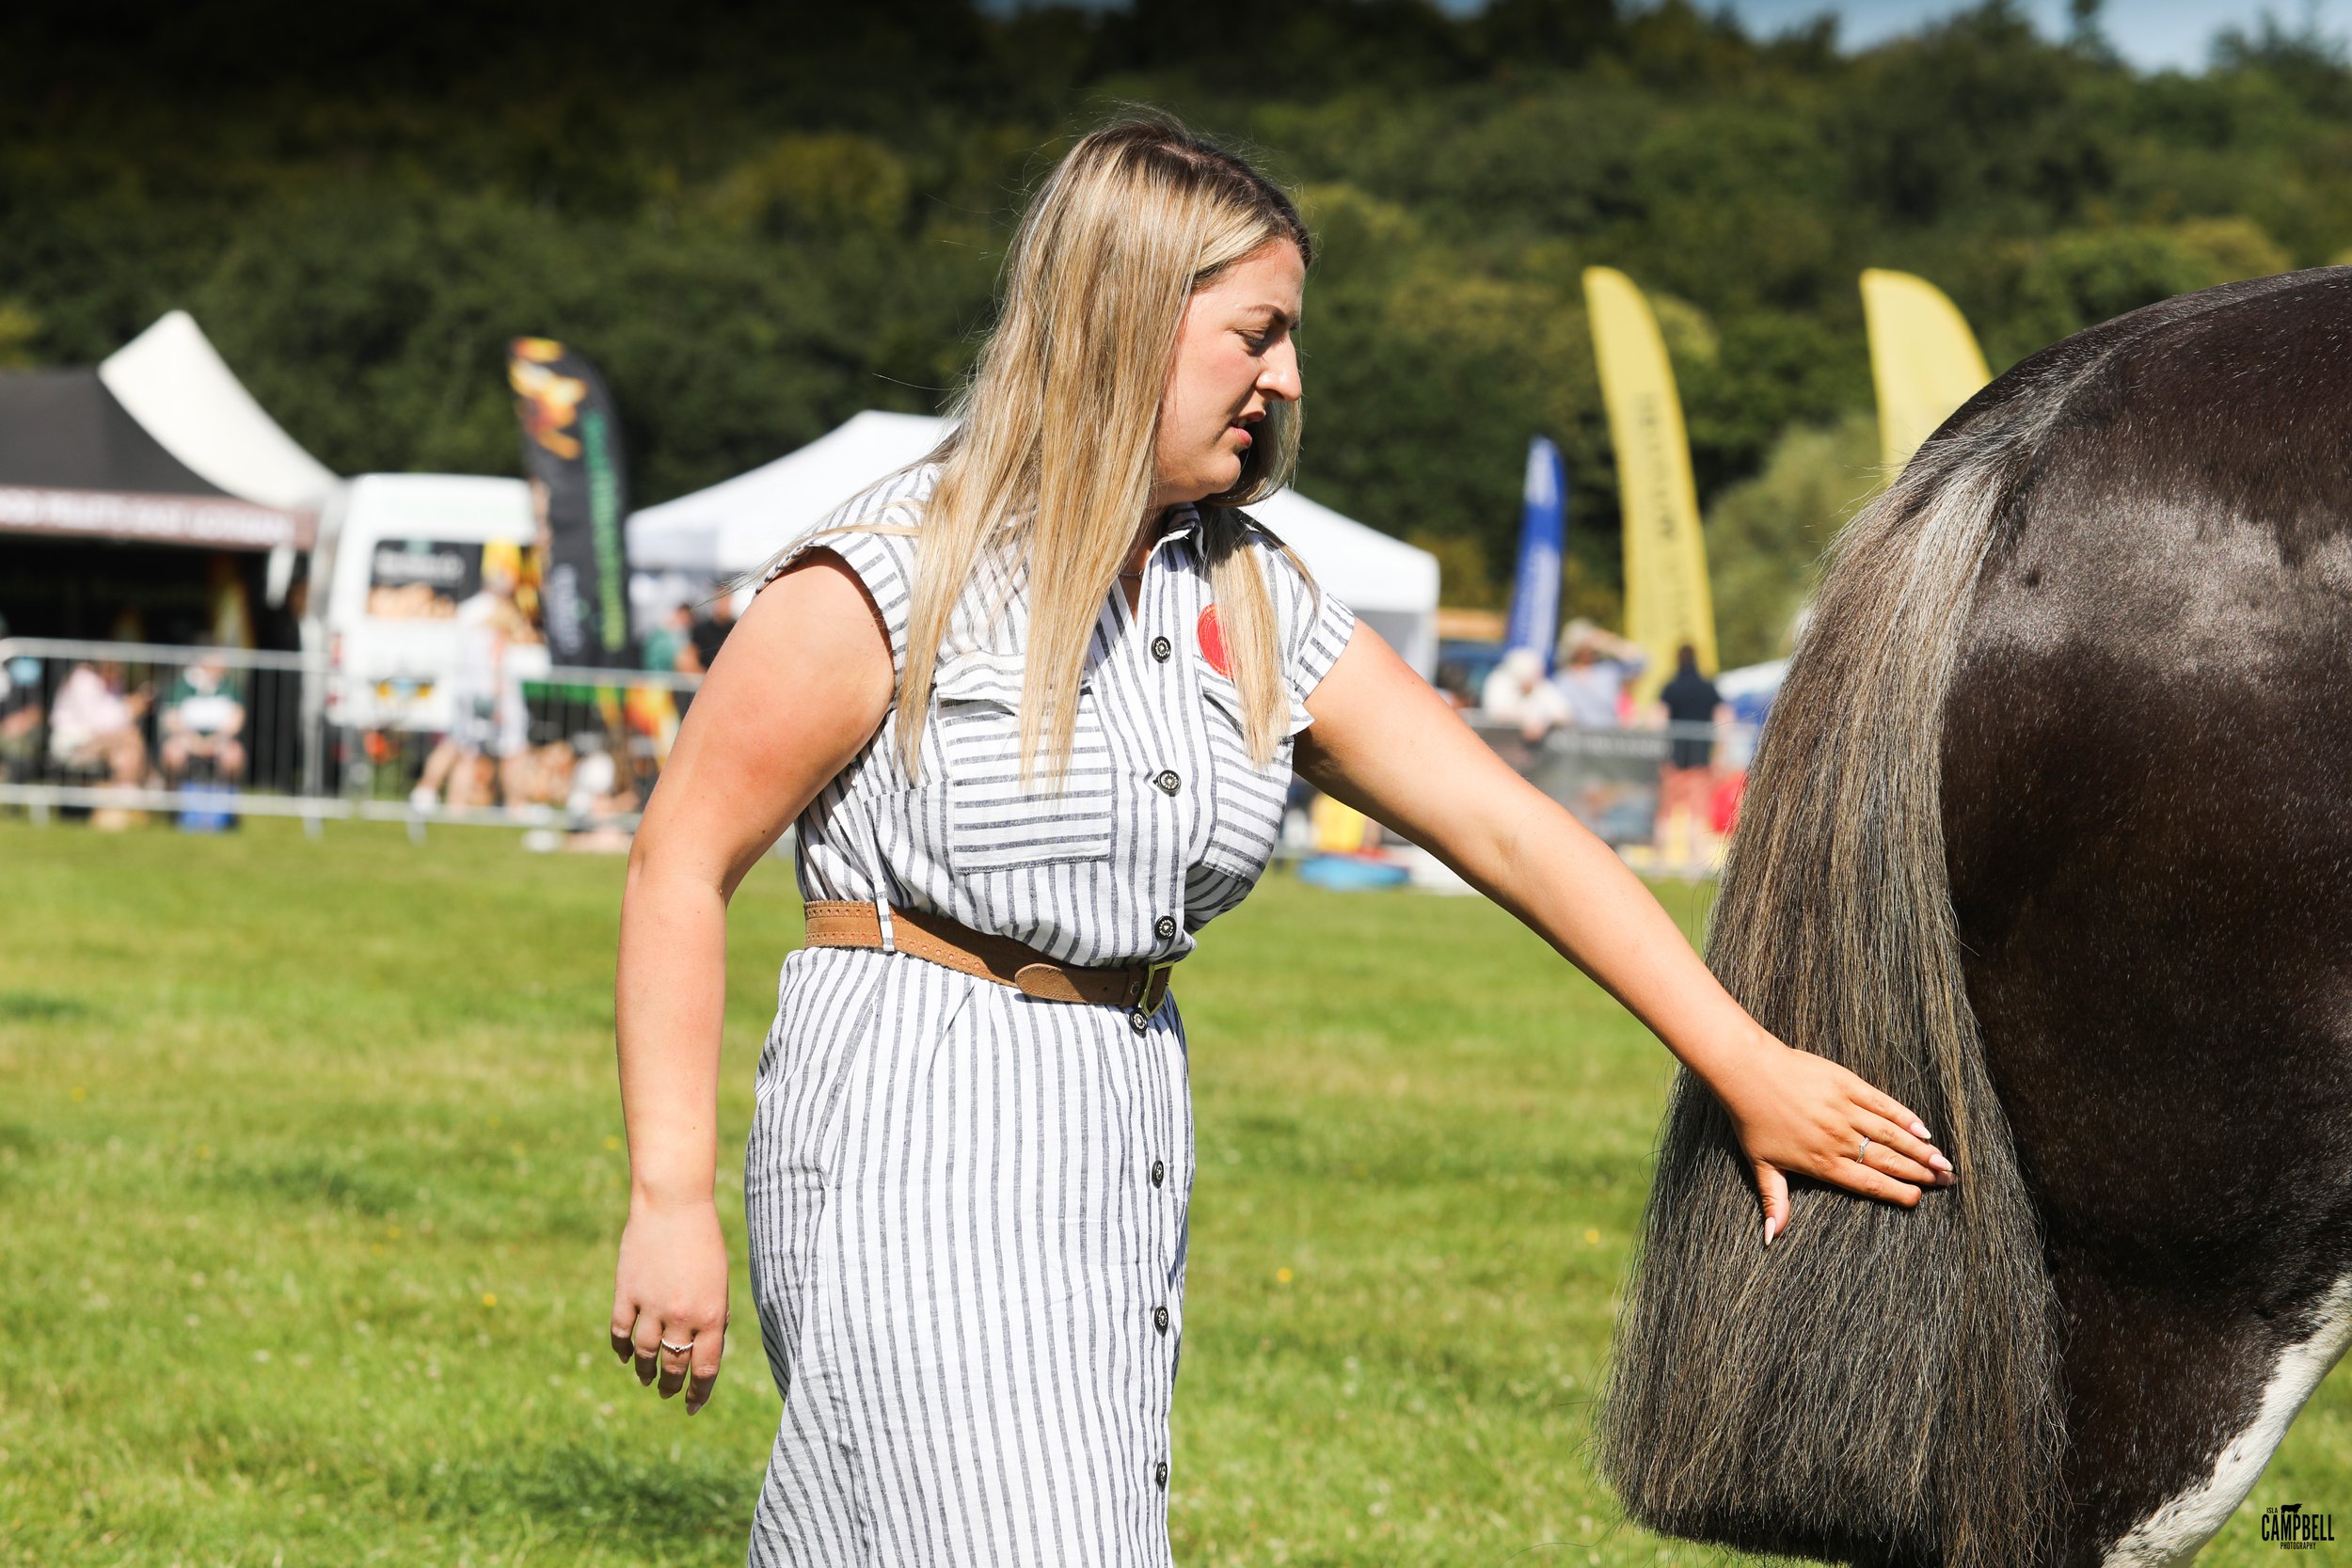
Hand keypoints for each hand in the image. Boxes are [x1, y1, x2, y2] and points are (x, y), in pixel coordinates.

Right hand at [609, 1196, 729, 1412]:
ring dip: (645, 1372)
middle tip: (669, 1393)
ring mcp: (651, 1306)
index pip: (705, 1369)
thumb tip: (704, 1351)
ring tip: (647, 1379)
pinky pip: (620, 1333)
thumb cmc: (704, 1242)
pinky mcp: (626, 1294)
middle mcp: (682, 1317)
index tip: (692, 1406)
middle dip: (672, 1386)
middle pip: (674, 1366)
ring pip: (643, 1355)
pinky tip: (624, 1356)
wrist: (674, 1206)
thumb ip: (714, 1317)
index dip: (699, 1393)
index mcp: (712, 1315)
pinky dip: (621, 1349)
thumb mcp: (719, 1283)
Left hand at [1710, 1034, 1954, 1244]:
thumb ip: (1775, 1201)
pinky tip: (1922, 1130)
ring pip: (1891, 1135)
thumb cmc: (1752, 1120)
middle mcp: (1838, 1140)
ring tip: (1942, 1162)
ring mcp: (1845, 1111)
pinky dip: (1905, 1117)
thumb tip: (1770, 1238)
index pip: (1867, 1183)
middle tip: (1945, 1182)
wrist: (1748, 1072)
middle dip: (1919, 1174)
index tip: (1918, 1199)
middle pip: (1887, 1161)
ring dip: (1919, 1150)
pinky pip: (1883, 1104)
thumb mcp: (1760, 1165)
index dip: (1896, 1192)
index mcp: (1821, 1163)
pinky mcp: (1847, 1085)